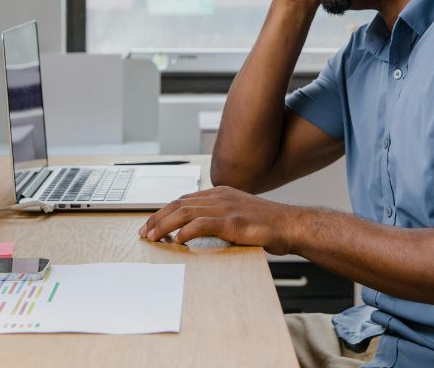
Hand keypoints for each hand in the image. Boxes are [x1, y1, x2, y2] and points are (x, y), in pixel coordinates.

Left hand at [138, 186, 303, 255]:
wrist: (289, 225)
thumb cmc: (266, 224)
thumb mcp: (238, 214)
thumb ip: (218, 217)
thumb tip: (197, 229)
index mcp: (220, 192)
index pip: (184, 200)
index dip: (164, 212)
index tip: (152, 224)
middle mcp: (219, 196)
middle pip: (179, 204)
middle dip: (158, 218)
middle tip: (144, 232)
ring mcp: (225, 207)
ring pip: (185, 213)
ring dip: (165, 226)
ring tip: (153, 238)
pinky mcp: (231, 221)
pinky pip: (201, 225)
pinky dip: (185, 232)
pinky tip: (177, 241)